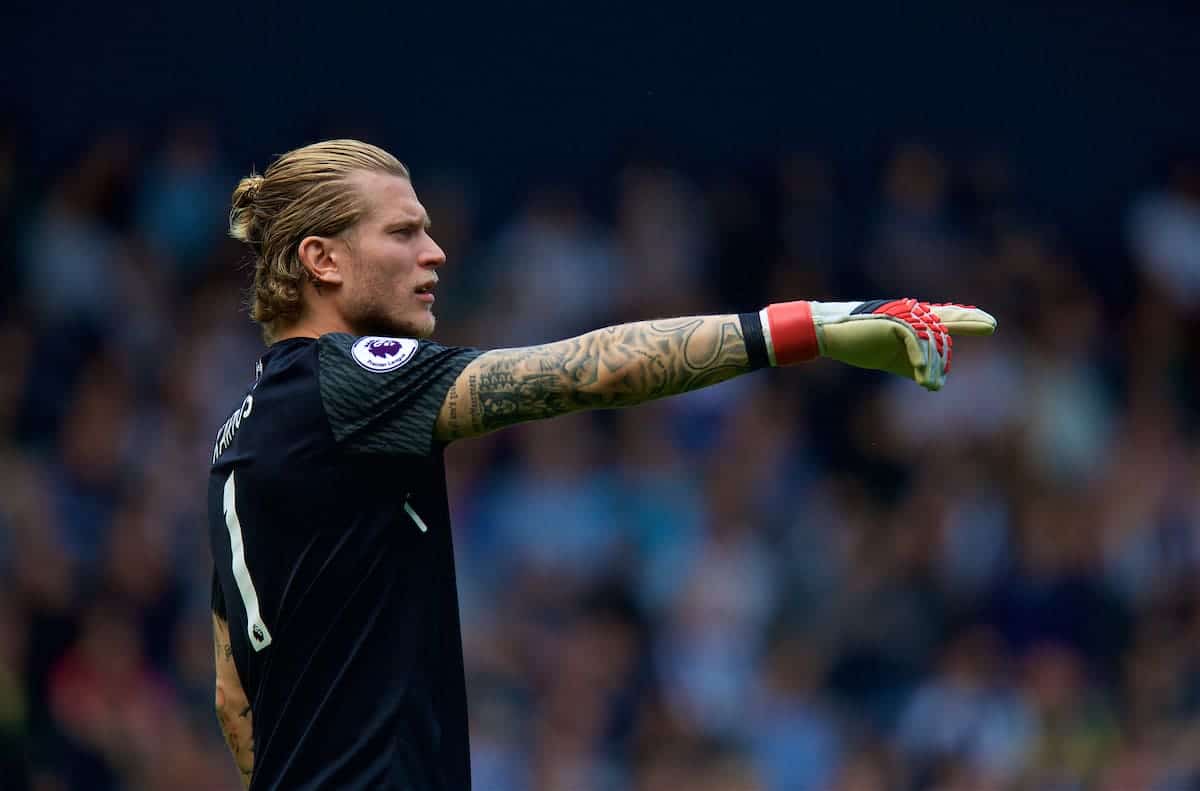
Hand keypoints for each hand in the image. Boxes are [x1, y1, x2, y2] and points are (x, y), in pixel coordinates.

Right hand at [812, 299, 995, 389]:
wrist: (830, 335)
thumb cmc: (861, 344)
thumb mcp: (892, 358)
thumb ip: (913, 367)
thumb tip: (934, 384)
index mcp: (912, 321)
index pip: (944, 319)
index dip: (965, 317)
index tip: (987, 322)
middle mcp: (911, 315)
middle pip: (945, 321)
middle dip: (968, 322)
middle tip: (991, 325)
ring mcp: (902, 317)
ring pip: (931, 339)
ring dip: (934, 365)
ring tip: (931, 385)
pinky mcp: (892, 322)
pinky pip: (914, 341)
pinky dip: (920, 361)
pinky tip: (923, 379)